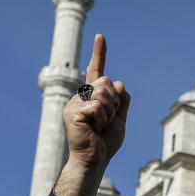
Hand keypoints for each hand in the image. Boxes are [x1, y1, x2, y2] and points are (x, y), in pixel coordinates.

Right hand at [54, 34, 129, 195]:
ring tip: (99, 125)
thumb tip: (118, 81)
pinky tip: (94, 128)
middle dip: (114, 102)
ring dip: (109, 111)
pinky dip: (103, 118)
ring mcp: (75, 103)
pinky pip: (98, 105)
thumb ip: (121, 99)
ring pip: (104, 92)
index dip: (100, 53)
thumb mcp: (120, 117)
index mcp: (92, 96)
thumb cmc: (106, 141)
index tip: (101, 36)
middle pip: (106, 82)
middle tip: (105, 121)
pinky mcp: (73, 112)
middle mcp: (81, 96)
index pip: (97, 70)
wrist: (96, 159)